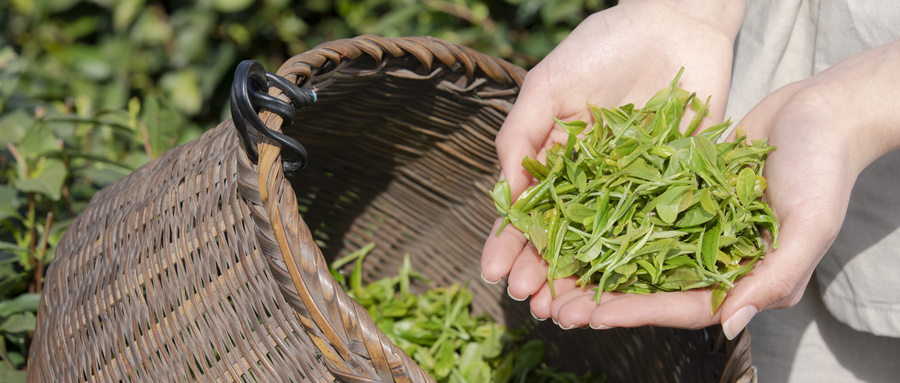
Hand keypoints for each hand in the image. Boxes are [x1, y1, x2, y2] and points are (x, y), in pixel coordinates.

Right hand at [481, 0, 745, 318]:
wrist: (675, 22)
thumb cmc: (603, 45)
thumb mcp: (549, 85)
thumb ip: (521, 135)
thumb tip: (504, 195)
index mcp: (553, 158)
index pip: (525, 210)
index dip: (510, 243)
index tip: (496, 274)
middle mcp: (589, 181)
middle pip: (560, 236)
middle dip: (542, 270)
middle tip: (532, 302)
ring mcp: (630, 188)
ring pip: (602, 244)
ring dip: (582, 278)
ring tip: (567, 311)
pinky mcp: (673, 187)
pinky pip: (653, 230)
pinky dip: (635, 263)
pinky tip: (618, 291)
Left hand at [542, 40, 899, 336]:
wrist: (820, 112)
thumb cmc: (824, 169)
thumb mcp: (808, 225)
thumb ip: (774, 277)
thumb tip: (731, 325)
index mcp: (744, 277)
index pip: (684, 306)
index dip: (639, 312)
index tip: (594, 315)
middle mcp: (715, 258)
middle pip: (651, 286)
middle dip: (606, 297)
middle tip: (557, 305)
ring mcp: (696, 226)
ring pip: (637, 251)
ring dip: (597, 262)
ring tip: (554, 268)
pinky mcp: (681, 194)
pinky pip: (639, 211)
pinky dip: (608, 218)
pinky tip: (570, 219)